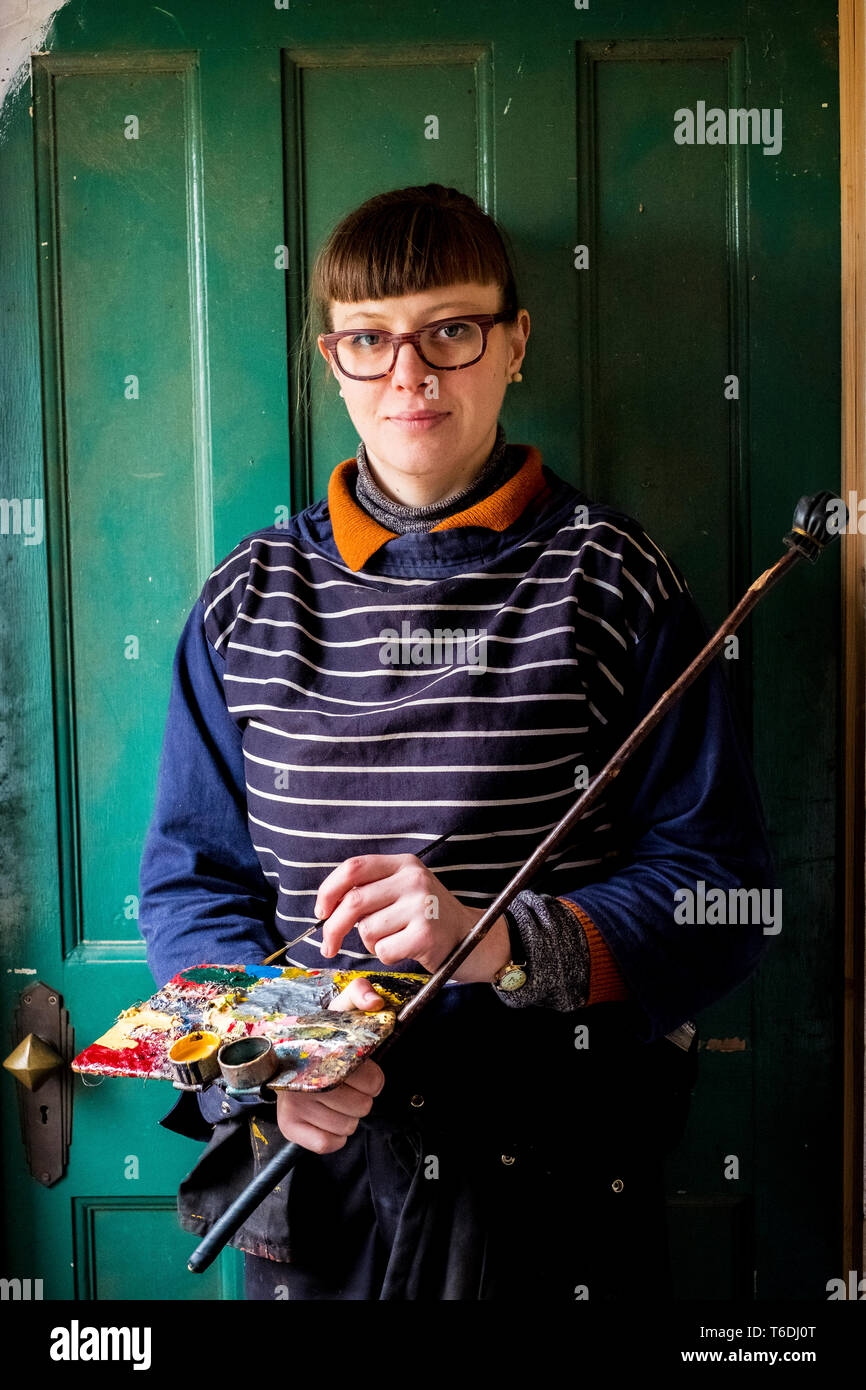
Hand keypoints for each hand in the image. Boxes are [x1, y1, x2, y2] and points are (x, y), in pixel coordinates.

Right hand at [275, 976, 385, 1153]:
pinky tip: (328, 1116)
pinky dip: (334, 1135)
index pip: (371, 1081)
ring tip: (335, 1098)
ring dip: (348, 1115)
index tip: (361, 1068)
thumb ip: (361, 993)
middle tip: (348, 1084)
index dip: (373, 1077)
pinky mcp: (288, 1127)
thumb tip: (374, 1002)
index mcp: (319, 1053)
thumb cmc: (321, 1035)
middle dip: (362, 1096)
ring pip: (347, 1126)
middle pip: (362, 1106)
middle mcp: (302, 1081)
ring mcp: (293, 1106)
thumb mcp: (341, 1008)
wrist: (284, 1054)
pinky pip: (328, 1143)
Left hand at [313, 853, 510, 982]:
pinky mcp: (426, 934)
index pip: (354, 868)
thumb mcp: (405, 890)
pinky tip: (407, 949)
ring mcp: (422, 906)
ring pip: (368, 930)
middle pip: (353, 902)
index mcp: (404, 864)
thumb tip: (327, 906)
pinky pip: (384, 950)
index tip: (320, 911)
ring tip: (395, 939)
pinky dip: (388, 956)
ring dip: (372, 943)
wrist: (474, 936)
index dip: (329, 890)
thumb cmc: (429, 917)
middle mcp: (414, 880)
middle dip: (333, 928)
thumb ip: (373, 889)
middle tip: (328, 946)